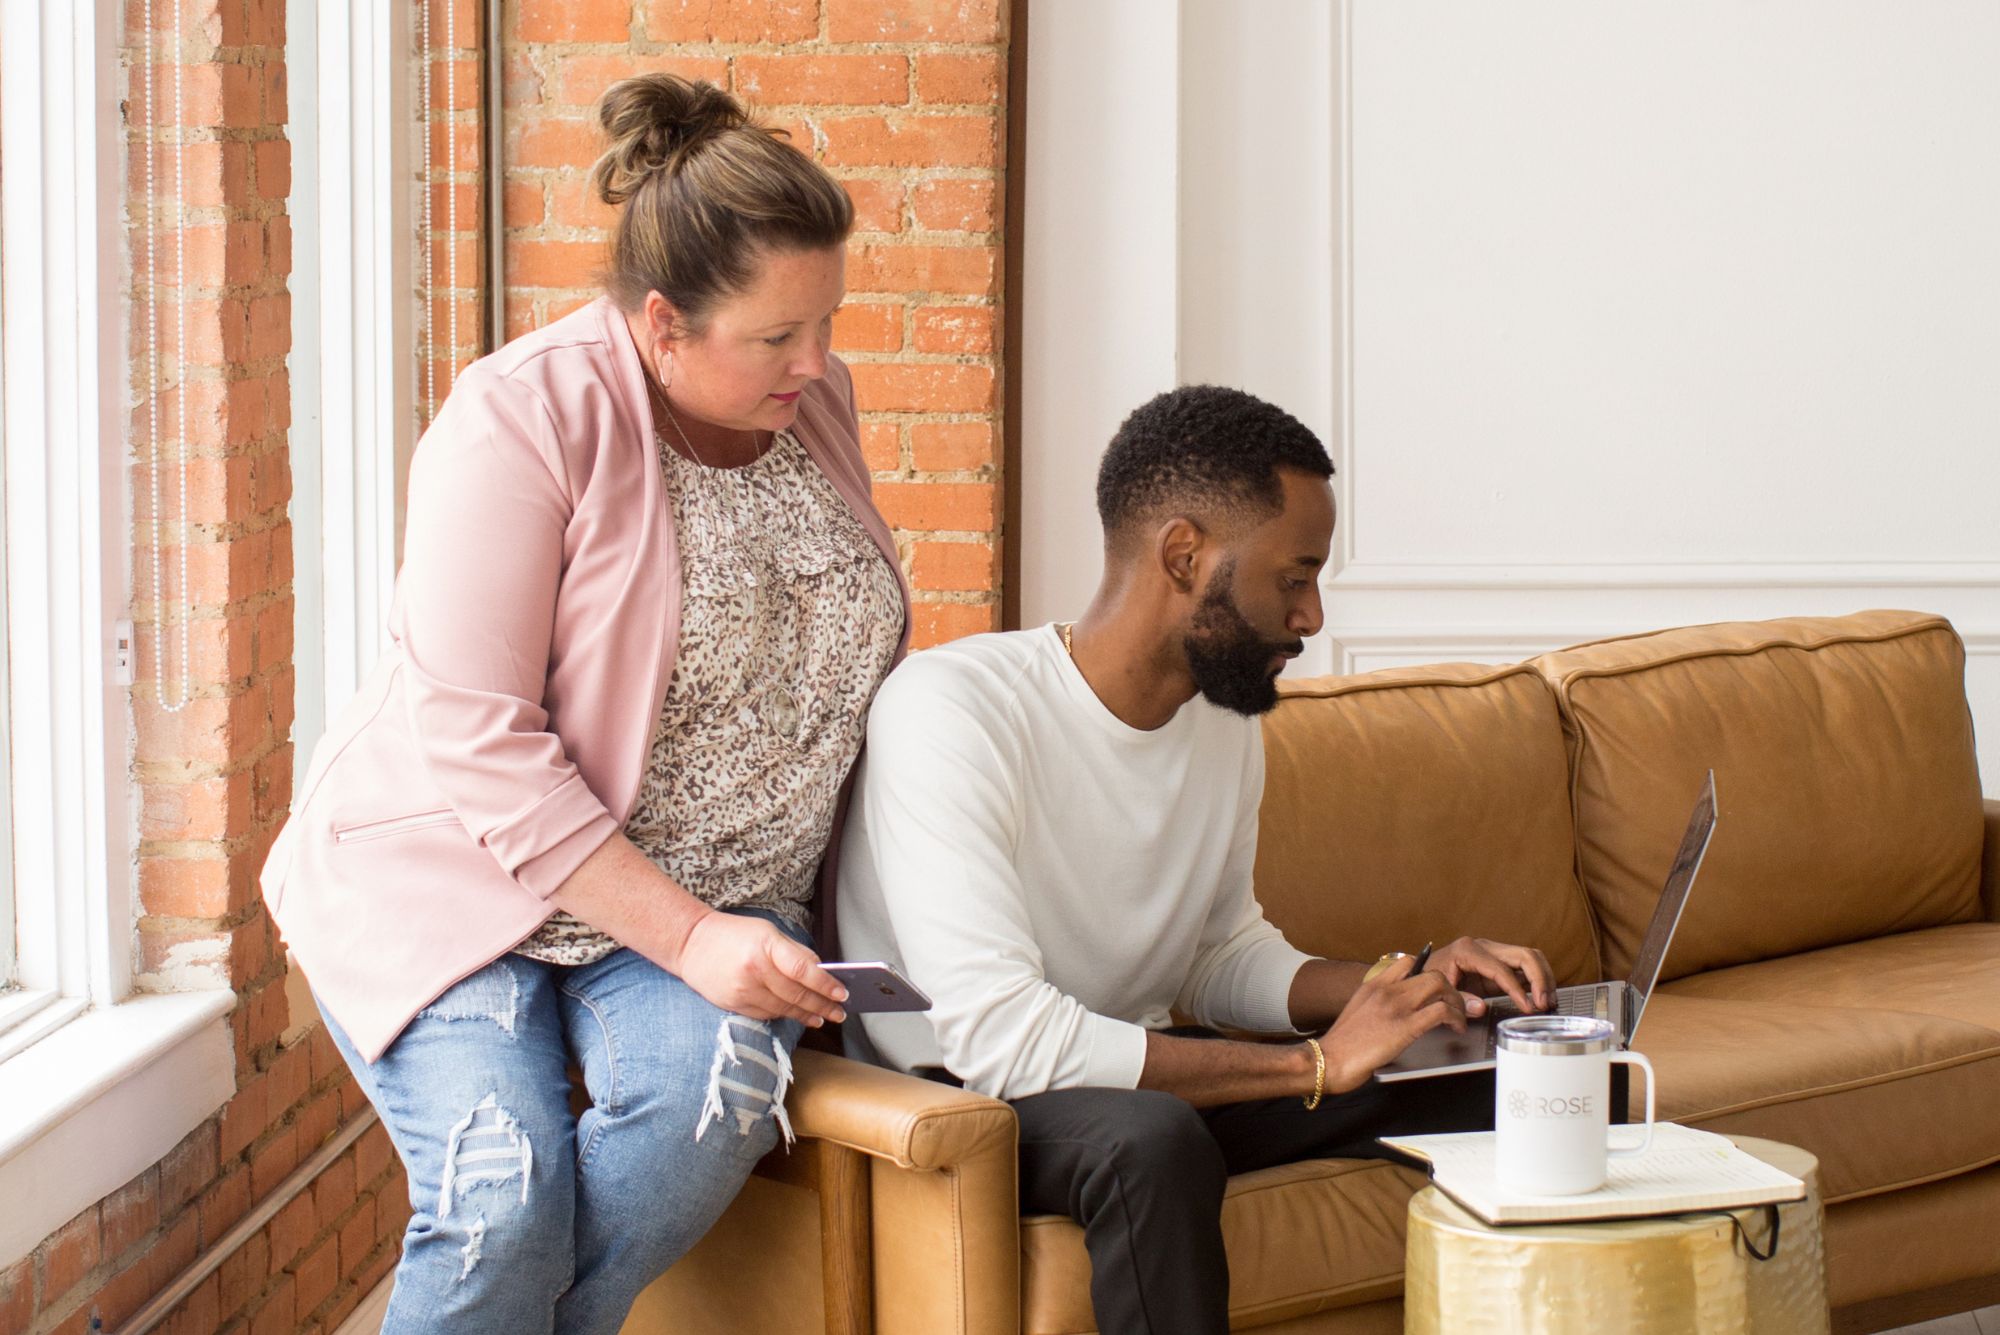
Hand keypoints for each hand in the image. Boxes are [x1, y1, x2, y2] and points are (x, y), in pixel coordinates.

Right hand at [673, 912, 848, 1026]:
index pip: (803, 970)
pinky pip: (766, 1014)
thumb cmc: (734, 934)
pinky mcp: (733, 1005)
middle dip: (822, 1006)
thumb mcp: (768, 932)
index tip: (842, 994)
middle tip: (840, 1013)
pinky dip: (783, 1015)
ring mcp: (742, 991)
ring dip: (806, 1015)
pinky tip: (796, 1015)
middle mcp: (754, 971)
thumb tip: (821, 972)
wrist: (690, 943)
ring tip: (822, 1017)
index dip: (825, 985)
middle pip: (796, 995)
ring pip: (783, 1009)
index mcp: (765, 946)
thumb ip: (795, 952)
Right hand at [1319, 956, 1467, 1092]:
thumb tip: (1394, 1010)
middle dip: (1450, 990)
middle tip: (1453, 1007)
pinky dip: (1456, 1018)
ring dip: (1457, 1002)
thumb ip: (1376, 1004)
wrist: (1329, 1060)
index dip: (1427, 974)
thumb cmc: (1341, 1045)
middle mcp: (1387, 989)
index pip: (1408, 962)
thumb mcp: (1357, 1012)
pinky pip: (1442, 1011)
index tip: (1435, 991)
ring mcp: (1396, 1006)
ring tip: (1458, 1018)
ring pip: (1441, 986)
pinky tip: (1456, 1029)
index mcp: (1373, 984)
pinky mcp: (1406, 1026)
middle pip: (1431, 973)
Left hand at [1429, 936, 1554, 1015]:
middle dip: (1539, 978)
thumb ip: (1459, 1000)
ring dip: (1543, 978)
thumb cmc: (1427, 980)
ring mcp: (1493, 952)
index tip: (1528, 1007)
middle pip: (1524, 955)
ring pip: (1529, 957)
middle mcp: (1483, 947)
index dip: (1517, 990)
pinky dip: (1537, 980)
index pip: (1502, 970)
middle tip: (1544, 1003)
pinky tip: (1541, 997)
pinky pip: (1525, 966)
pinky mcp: (1499, 962)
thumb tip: (1480, 1007)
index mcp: (1467, 951)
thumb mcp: (1438, 991)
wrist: (1421, 973)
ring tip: (1547, 1001)